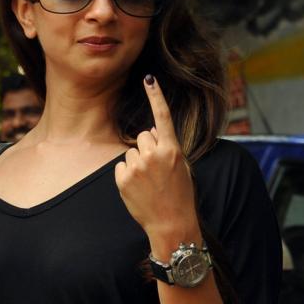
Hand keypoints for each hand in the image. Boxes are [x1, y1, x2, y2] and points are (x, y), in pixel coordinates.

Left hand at [114, 75, 200, 254]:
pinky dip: (127, 174)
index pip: (163, 117)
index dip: (156, 96)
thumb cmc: (179, 195)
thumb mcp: (182, 167)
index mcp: (172, 150)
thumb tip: (154, 130)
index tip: (149, 78)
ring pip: (132, 151)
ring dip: (138, 162)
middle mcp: (154, 154)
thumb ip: (168, 147)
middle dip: (149, 147)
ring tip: (150, 182)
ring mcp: (137, 166)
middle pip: (144, 135)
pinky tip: (139, 188)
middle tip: (158, 169)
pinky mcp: (122, 178)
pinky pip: (121, 165)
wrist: (172, 224)